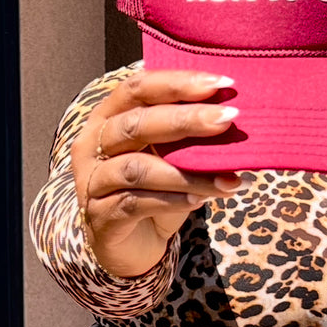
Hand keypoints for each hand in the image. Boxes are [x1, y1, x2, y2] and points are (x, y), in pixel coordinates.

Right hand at [71, 70, 251, 277]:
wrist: (132, 243)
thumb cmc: (154, 190)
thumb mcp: (170, 156)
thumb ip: (187, 135)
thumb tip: (234, 116)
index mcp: (107, 116)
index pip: (138, 88)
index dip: (178, 83)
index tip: (222, 83)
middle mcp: (92, 144)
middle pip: (135, 124)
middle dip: (185, 120)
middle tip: (227, 119)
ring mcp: (92, 181)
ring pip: (137, 169)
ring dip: (186, 172)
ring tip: (226, 178)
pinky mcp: (100, 215)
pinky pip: (135, 203)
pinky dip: (172, 200)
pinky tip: (199, 200)